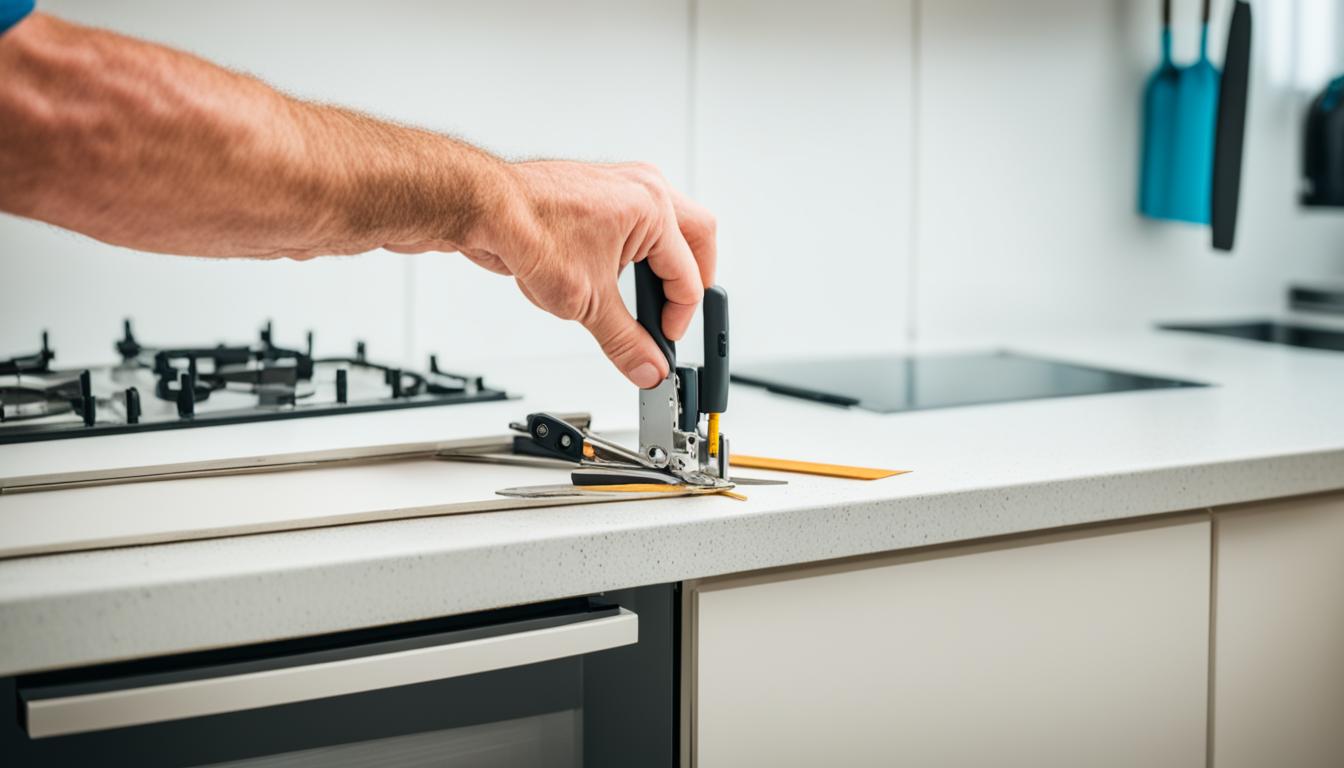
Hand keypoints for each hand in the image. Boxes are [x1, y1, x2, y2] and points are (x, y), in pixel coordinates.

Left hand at [462, 161, 716, 388]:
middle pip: (698, 237)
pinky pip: (640, 218)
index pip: (687, 276)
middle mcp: (644, 187)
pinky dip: (639, 247)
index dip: (678, 317)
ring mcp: (623, 184)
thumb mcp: (587, 303)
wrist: (485, 210)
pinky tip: (619, 272)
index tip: (662, 341)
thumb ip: (625, 342)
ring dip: (667, 260)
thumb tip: (648, 367)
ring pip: (672, 223)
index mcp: (652, 209)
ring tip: (651, 295)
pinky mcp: (602, 190)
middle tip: (678, 314)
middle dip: (693, 280)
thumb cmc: (529, 232)